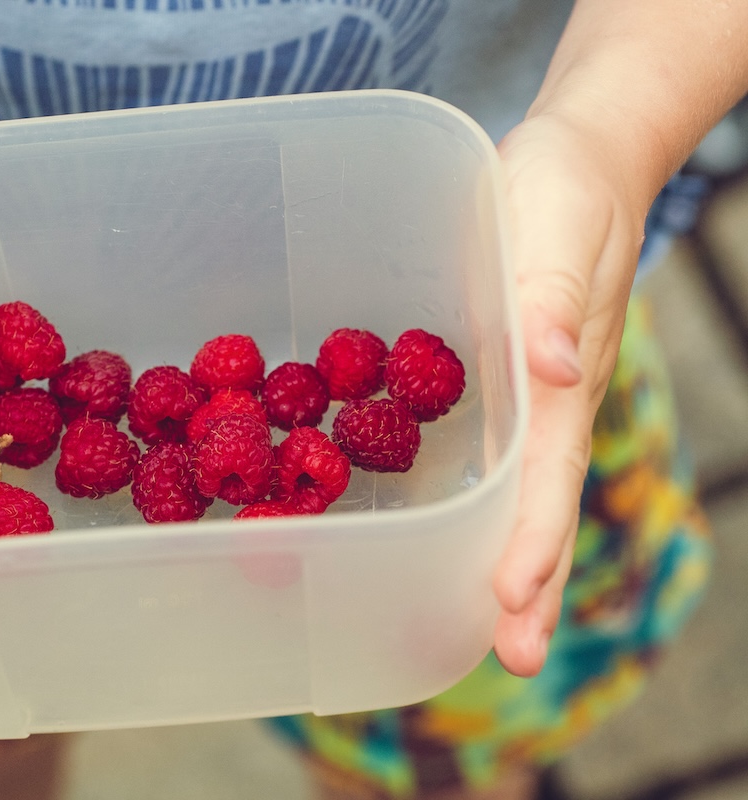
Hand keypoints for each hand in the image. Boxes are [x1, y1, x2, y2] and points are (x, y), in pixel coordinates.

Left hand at [488, 113, 645, 676]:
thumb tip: (547, 368)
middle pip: (538, 508)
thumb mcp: (552, 229)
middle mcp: (546, 403)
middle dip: (528, 585)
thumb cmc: (564, 189)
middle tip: (512, 663)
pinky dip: (479, 508)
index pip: (549, 476)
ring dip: (502, 562)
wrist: (575, 159)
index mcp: (560, 379)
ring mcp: (526, 397)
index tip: (509, 601)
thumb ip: (548, 297)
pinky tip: (448, 536)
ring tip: (485, 632)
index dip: (532, 541)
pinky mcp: (498, 378)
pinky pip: (491, 456)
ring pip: (516, 494)